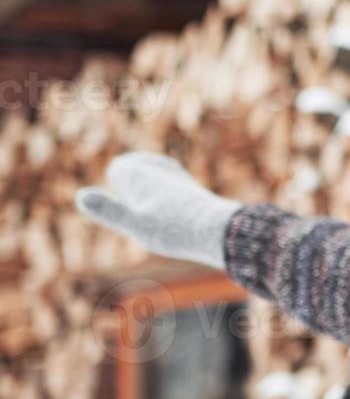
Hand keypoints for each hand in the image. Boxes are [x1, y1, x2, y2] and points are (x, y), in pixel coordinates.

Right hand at [75, 152, 242, 269]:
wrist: (220, 230)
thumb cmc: (174, 229)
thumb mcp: (135, 224)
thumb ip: (109, 210)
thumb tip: (80, 196)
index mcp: (143, 172)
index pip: (119, 170)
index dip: (121, 190)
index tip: (135, 207)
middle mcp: (161, 168)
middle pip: (134, 170)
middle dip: (133, 187)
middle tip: (149, 210)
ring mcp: (178, 176)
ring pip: (152, 177)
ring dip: (149, 193)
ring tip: (160, 212)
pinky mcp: (191, 188)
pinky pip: (167, 187)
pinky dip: (164, 198)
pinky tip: (173, 214)